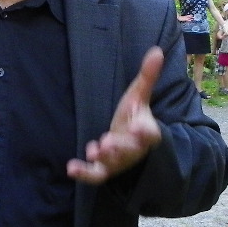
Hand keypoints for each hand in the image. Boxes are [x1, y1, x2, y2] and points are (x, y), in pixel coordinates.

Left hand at [66, 47, 163, 184]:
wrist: (129, 140)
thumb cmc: (134, 116)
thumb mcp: (139, 95)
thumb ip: (147, 76)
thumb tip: (157, 50)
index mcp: (146, 131)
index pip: (151, 134)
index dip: (146, 132)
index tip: (139, 128)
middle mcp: (134, 149)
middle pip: (130, 150)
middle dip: (120, 147)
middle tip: (107, 141)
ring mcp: (119, 161)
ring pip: (114, 163)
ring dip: (104, 158)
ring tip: (94, 150)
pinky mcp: (105, 169)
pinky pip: (96, 175)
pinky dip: (84, 174)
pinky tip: (71, 168)